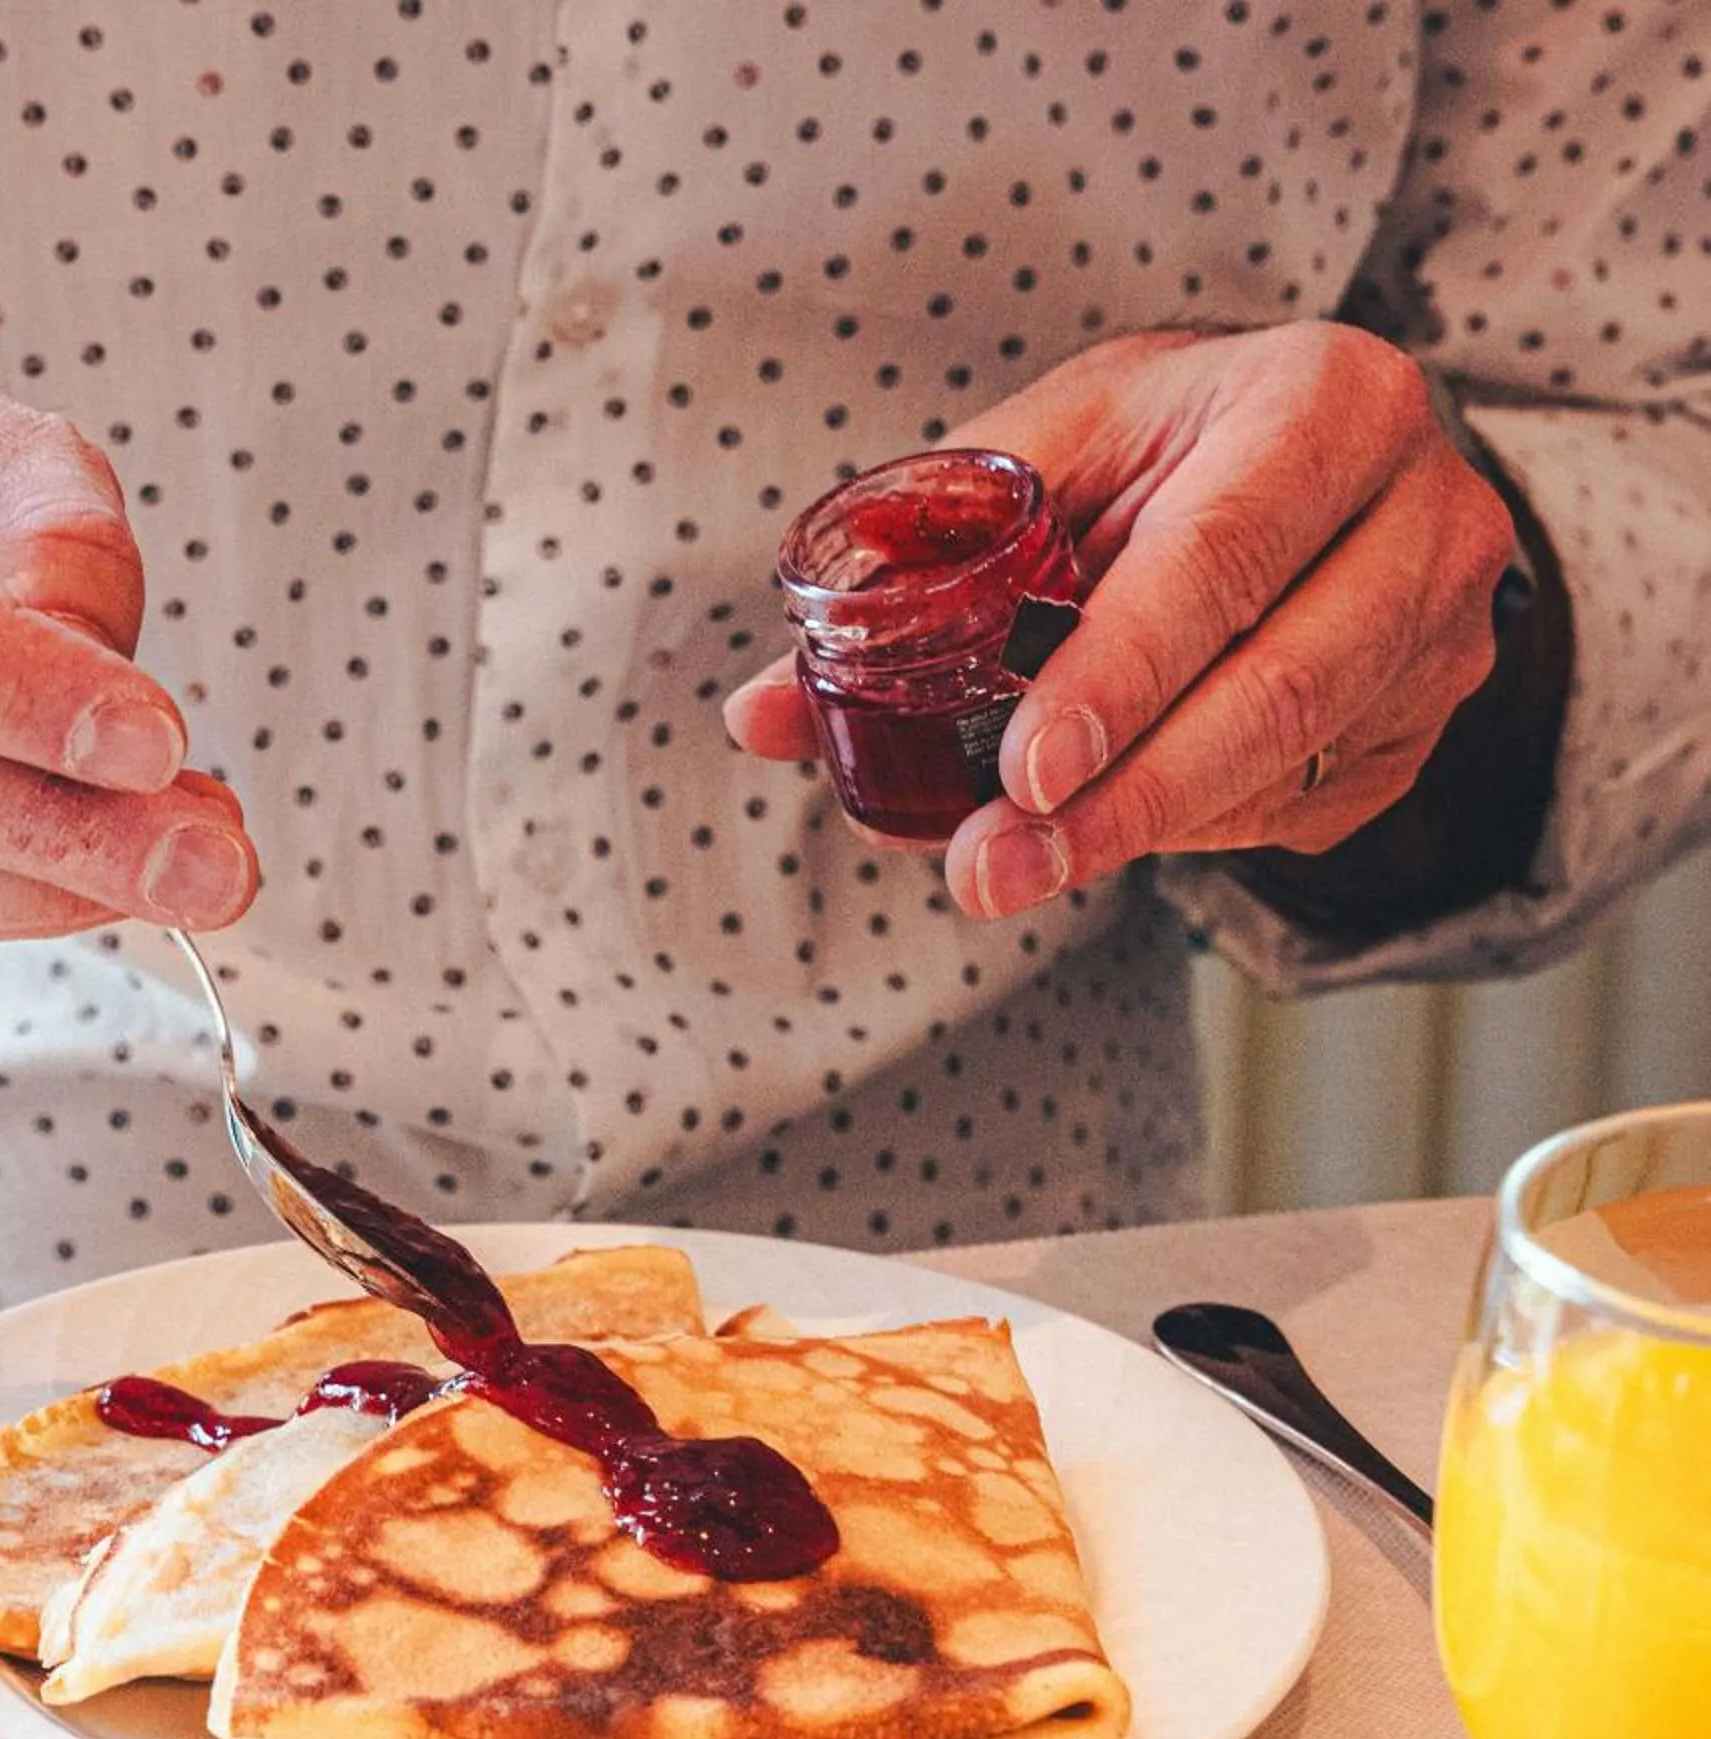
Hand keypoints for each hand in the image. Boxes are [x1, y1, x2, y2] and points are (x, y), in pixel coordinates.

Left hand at [725, 324, 1514, 920]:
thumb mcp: (1048, 458)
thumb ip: (913, 568)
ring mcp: (1445, 630)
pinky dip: (1193, 830)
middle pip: (1273, 691)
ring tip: (1015, 869)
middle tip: (992, 871)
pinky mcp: (1429, 724)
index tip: (1029, 774)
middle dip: (1117, 802)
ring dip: (1140, 835)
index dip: (1120, 675)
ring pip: (1288, 770)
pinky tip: (1121, 815)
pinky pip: (1301, 810)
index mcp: (1325, 399)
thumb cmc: (1166, 448)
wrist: (1319, 466)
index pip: (1219, 556)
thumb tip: (761, 715)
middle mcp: (1421, 511)